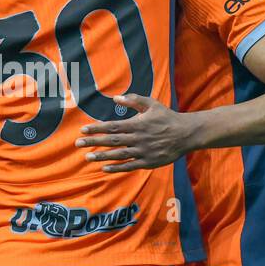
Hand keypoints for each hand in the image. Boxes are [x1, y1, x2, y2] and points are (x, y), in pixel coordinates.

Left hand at [75, 93, 189, 171]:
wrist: (186, 134)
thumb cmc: (167, 117)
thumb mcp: (152, 104)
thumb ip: (134, 100)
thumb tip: (116, 97)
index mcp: (137, 124)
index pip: (112, 126)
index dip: (96, 128)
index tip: (83, 130)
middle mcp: (138, 138)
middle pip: (112, 141)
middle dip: (94, 142)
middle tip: (78, 144)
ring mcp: (142, 151)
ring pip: (118, 154)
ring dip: (102, 156)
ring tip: (87, 157)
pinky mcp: (148, 162)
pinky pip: (129, 166)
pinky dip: (117, 167)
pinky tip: (104, 168)